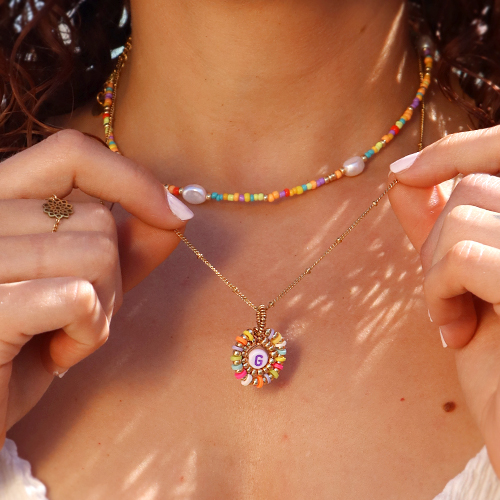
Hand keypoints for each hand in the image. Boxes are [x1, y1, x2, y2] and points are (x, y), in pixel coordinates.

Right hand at [0, 129, 191, 440]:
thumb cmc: (26, 346)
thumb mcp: (81, 289)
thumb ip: (125, 248)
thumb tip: (176, 214)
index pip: (70, 154)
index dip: (131, 179)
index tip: (173, 214)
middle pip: (96, 219)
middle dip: (112, 275)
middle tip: (82, 313)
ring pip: (96, 254)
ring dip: (102, 308)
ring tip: (65, 334)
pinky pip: (78, 296)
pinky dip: (88, 332)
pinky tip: (56, 353)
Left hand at [388, 124, 499, 473]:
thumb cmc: (499, 360)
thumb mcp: (464, 282)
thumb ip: (440, 227)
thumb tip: (404, 179)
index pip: (497, 151)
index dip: (450, 150)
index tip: (401, 175)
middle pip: (472, 186)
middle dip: (436, 239)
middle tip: (445, 294)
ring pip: (461, 214)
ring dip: (434, 270)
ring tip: (452, 318)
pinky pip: (460, 255)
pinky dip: (438, 292)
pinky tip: (455, 334)